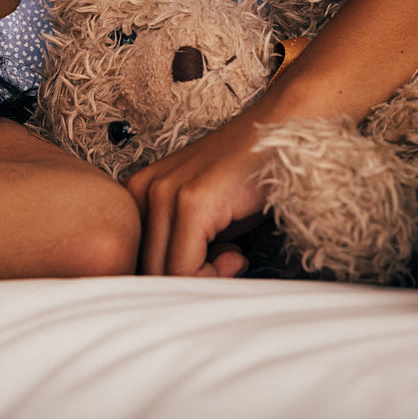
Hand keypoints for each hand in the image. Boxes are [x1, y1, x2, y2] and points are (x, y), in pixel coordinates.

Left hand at [124, 112, 273, 276]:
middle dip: (188, 282)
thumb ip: (179, 247)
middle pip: (144, 270)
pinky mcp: (190, 202)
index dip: (173, 278)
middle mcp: (139, 189)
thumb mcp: (203, 216)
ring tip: (234, 256)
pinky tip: (238, 254)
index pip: (135, 261)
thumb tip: (171, 288)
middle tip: (229, 263)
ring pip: (162, 274)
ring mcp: (162, 193)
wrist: (282, 129)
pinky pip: (184, 269)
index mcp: (135, 192)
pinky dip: (213, 276)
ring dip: (203, 280)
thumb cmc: (247, 177)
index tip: (212, 265)